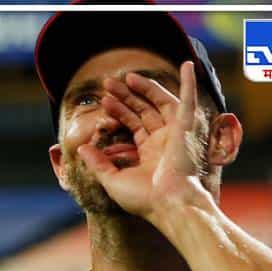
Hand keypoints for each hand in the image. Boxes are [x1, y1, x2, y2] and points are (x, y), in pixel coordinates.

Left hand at [77, 60, 207, 221]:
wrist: (167, 205)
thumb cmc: (143, 199)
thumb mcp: (112, 180)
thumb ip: (98, 162)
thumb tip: (82, 147)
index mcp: (150, 153)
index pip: (133, 124)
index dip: (119, 111)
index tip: (104, 101)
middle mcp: (164, 141)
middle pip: (144, 110)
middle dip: (126, 96)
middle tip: (108, 84)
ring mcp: (175, 134)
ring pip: (160, 103)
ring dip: (144, 88)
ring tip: (125, 77)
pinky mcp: (185, 129)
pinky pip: (190, 100)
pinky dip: (189, 82)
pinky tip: (188, 64)